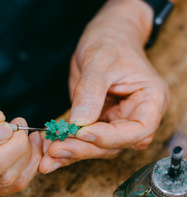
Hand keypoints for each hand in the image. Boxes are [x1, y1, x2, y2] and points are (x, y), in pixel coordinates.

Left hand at [39, 0, 170, 173]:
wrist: (106, 38)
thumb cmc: (111, 42)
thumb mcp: (100, 60)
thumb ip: (90, 90)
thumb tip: (79, 121)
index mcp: (151, 100)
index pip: (138, 130)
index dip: (110, 136)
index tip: (82, 131)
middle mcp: (136, 116)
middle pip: (115, 144)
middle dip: (84, 148)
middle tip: (56, 149)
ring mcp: (118, 121)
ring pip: (98, 146)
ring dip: (73, 151)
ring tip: (49, 154)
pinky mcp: (100, 122)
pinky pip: (85, 139)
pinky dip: (69, 145)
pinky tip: (52, 149)